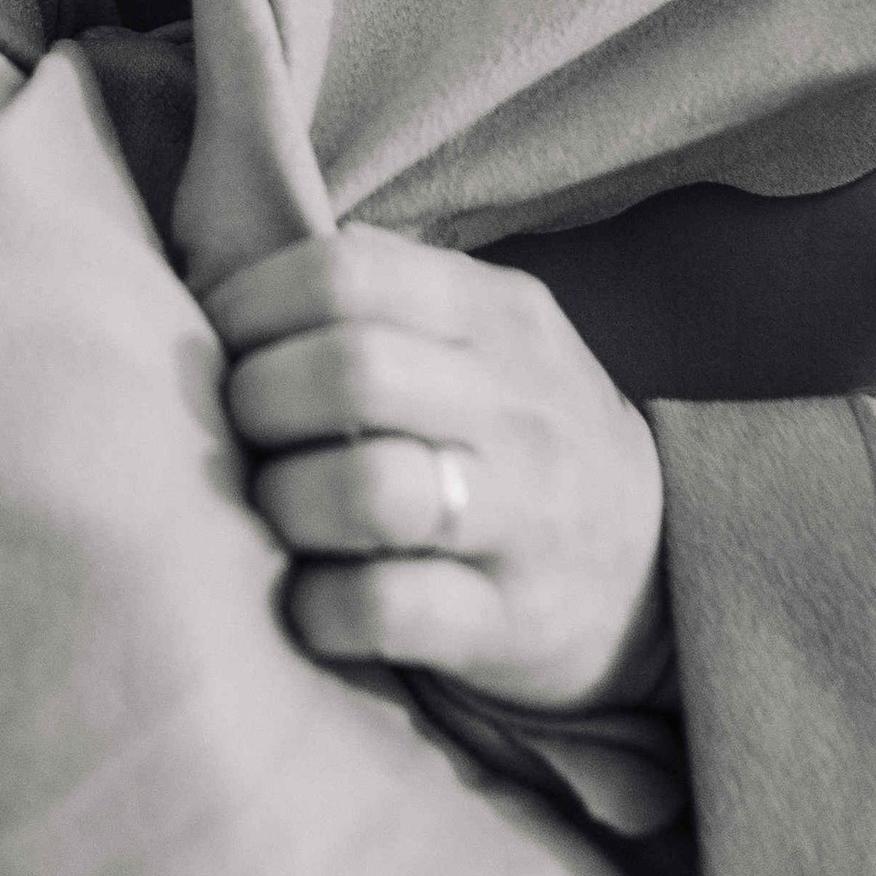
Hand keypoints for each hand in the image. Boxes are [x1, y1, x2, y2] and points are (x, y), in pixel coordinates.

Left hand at [206, 228, 670, 714]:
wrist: (658, 564)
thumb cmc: (519, 431)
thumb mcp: (483, 330)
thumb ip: (383, 283)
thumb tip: (245, 251)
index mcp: (496, 315)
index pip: (347, 273)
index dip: (252, 304)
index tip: (217, 343)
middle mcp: (517, 407)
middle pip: (351, 372)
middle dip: (257, 400)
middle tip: (240, 432)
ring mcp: (523, 519)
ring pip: (367, 492)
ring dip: (283, 501)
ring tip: (273, 511)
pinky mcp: (510, 623)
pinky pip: (386, 610)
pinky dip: (317, 607)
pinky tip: (304, 599)